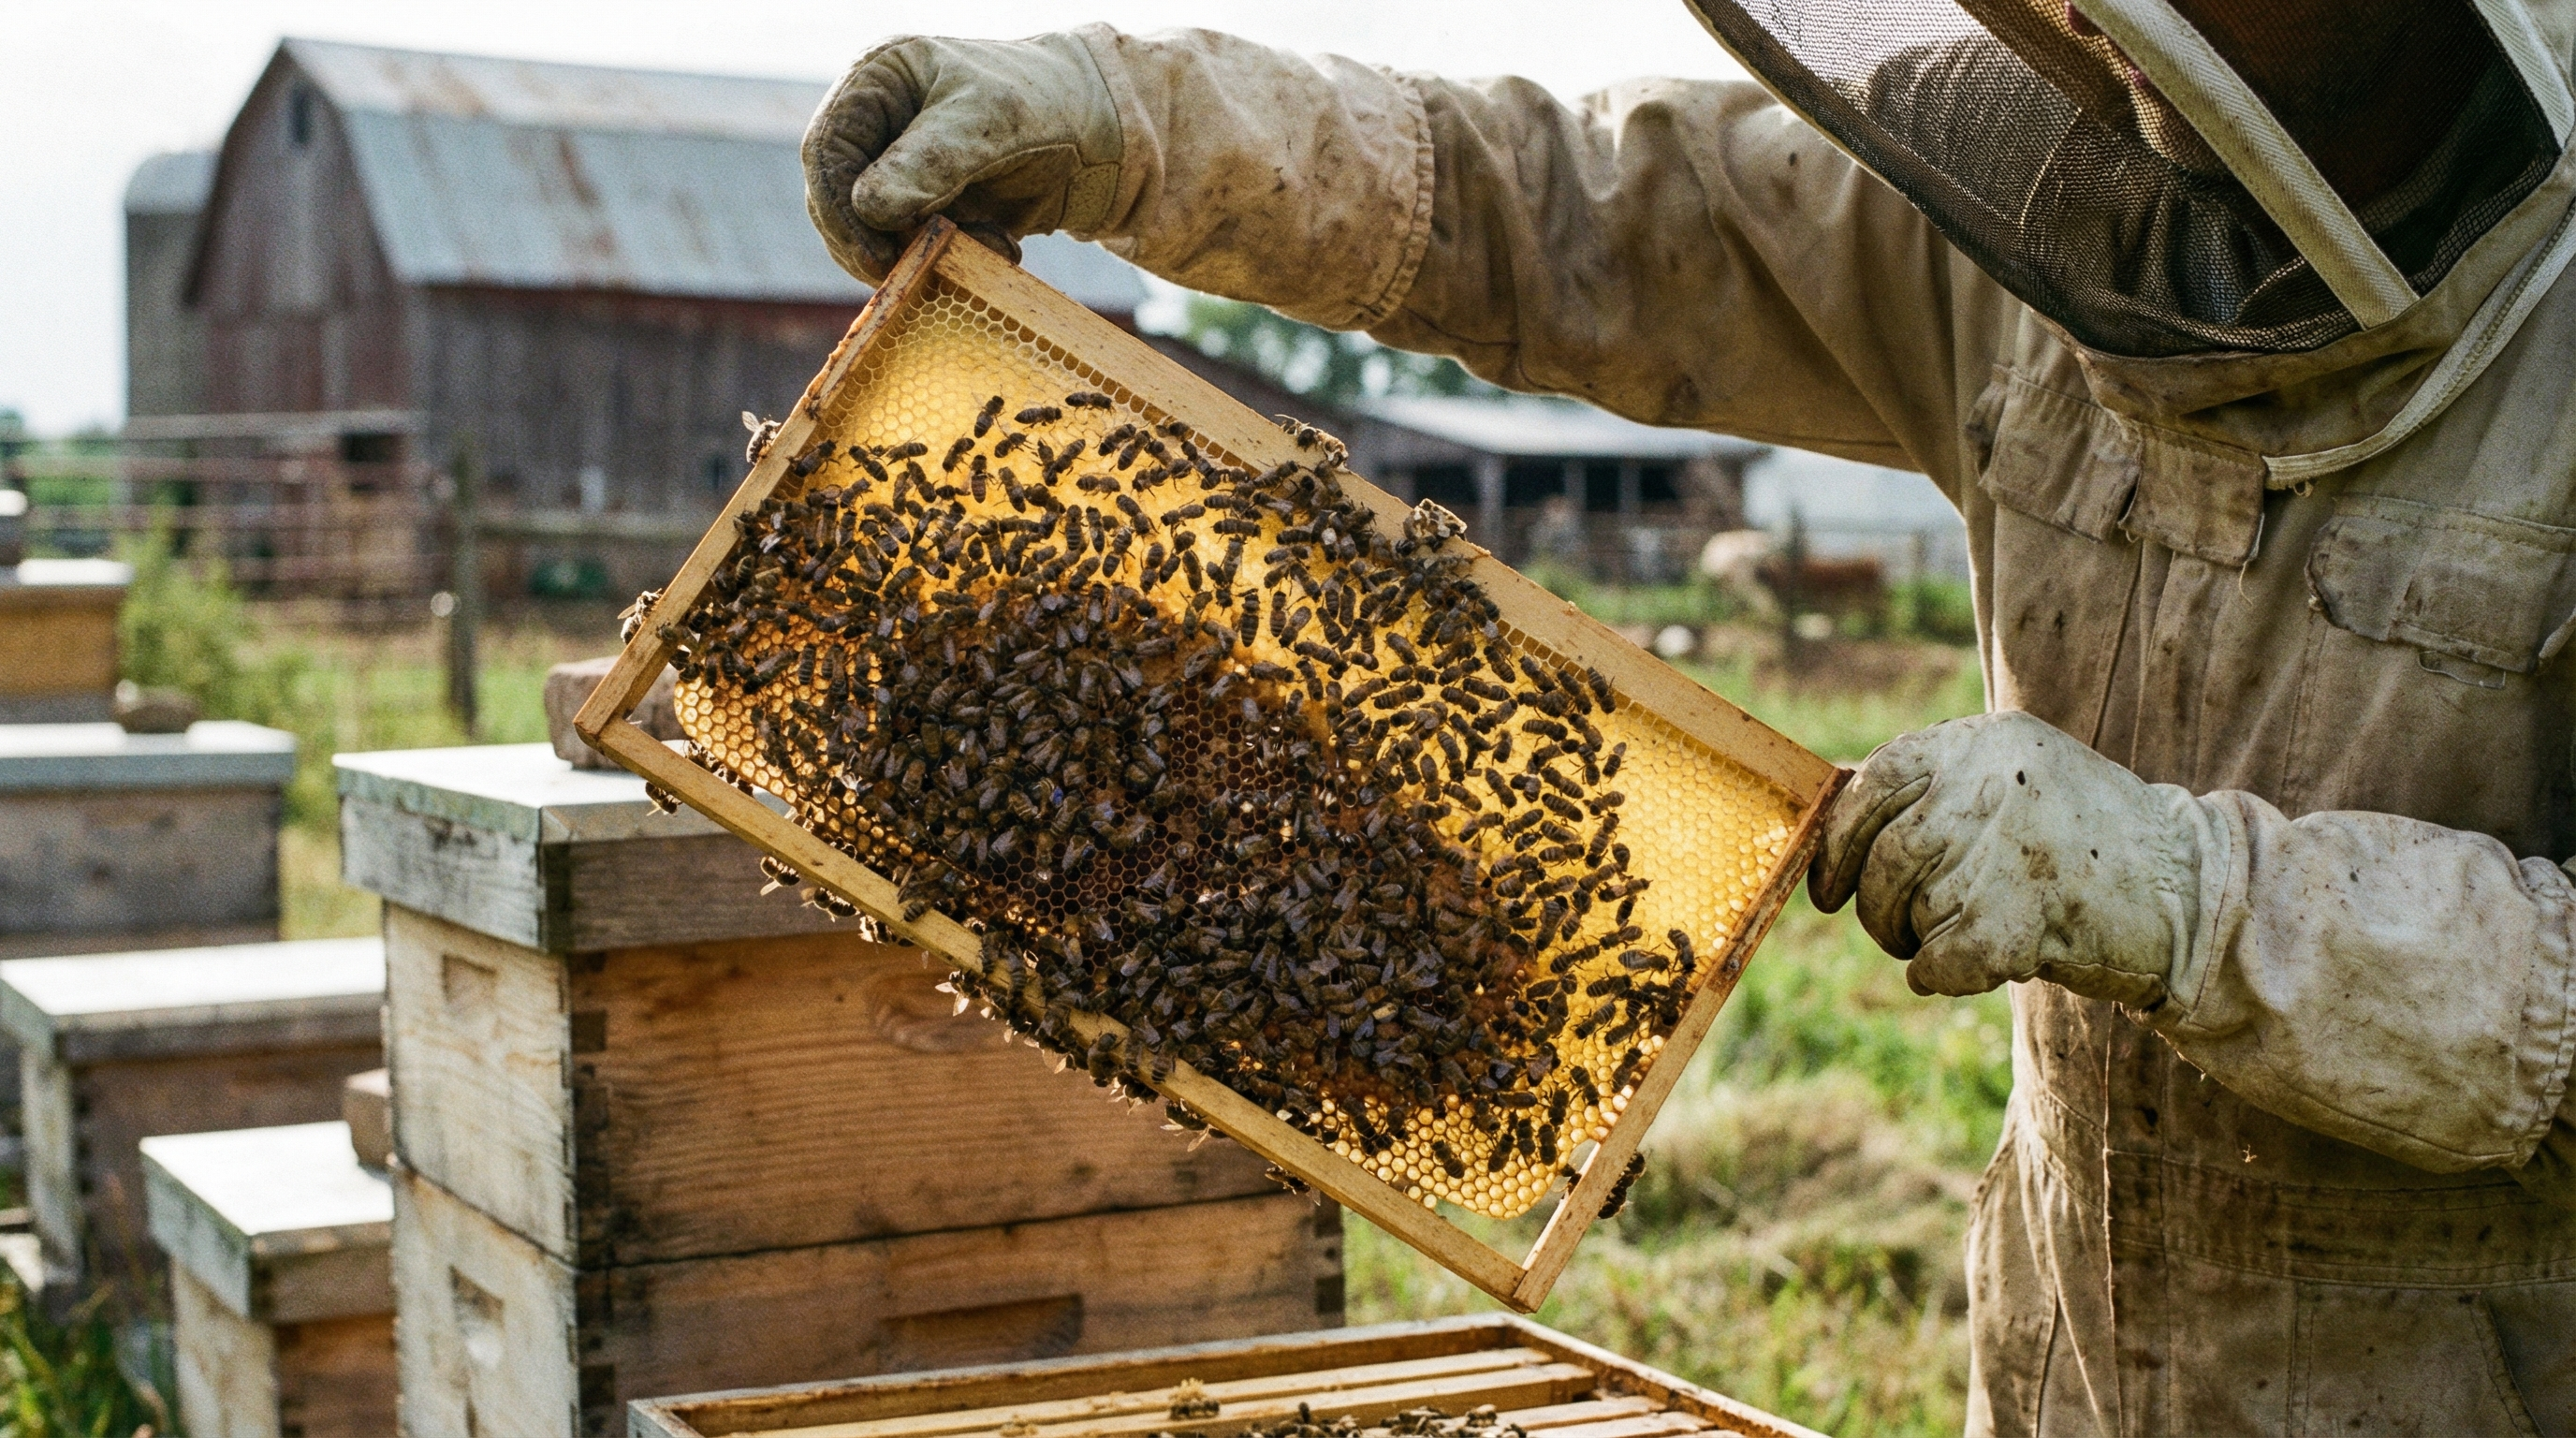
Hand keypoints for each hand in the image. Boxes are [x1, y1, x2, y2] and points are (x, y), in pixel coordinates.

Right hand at [802, 32, 1125, 282]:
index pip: (826, 151)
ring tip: (988, 242)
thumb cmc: (1044, 105)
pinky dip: (949, 259)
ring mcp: (898, 168)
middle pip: (839, 200)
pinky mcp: (925, 207)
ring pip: (873, 233)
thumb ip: (929, 160)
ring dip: (920, 255)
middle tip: (919, 271)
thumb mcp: (988, 123)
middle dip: (876, 242)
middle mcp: (878, 124)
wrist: (1101, 135)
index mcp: (878, 82)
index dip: (838, 210)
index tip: (874, 257)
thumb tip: (868, 205)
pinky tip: (1000, 244)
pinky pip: (913, 248)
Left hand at [1808, 711, 2225, 1006]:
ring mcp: (2003, 848)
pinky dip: (1941, 977)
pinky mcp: (2016, 917)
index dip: (1838, 838)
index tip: (1827, 885)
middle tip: (1893, 929)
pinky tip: (1981, 966)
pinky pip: (1936, 962)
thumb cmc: (2092, 841)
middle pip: (1885, 855)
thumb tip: (1830, 801)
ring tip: (1969, 936)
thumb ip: (1936, 787)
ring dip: (1921, 940)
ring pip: (1911, 910)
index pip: (1875, 779)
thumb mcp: (2017, 780)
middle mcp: (1989, 784)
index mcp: (1984, 742)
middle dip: (1876, 906)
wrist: (2195, 889)